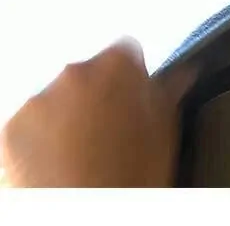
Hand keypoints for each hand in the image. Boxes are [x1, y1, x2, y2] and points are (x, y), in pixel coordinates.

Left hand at [0, 39, 195, 186]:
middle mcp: (75, 73)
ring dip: (70, 115)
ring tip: (85, 151)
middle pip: (91, 72)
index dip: (134, 75)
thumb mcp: (164, 132)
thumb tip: (182, 74)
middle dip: (100, 94)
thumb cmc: (129, 177)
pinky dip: (42, 137)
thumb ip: (169, 92)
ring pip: (60, 97)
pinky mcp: (11, 127)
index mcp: (118, 66)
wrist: (86, 212)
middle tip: (113, 130)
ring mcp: (39, 99)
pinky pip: (32, 122)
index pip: (128, 50)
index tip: (136, 95)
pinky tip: (61, 161)